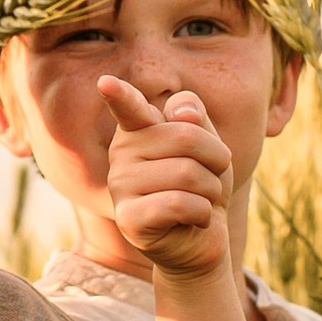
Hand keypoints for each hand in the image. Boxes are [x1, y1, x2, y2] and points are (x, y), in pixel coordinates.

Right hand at [98, 77, 234, 278]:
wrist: (203, 238)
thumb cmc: (202, 185)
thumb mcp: (209, 146)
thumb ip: (197, 119)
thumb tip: (183, 115)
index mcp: (139, 129)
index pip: (129, 107)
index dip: (119, 95)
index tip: (105, 83)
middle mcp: (122, 153)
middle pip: (186, 136)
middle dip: (216, 159)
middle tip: (211, 179)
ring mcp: (120, 186)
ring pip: (187, 173)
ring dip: (211, 190)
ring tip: (201, 201)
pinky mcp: (129, 219)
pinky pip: (180, 203)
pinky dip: (203, 213)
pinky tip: (195, 220)